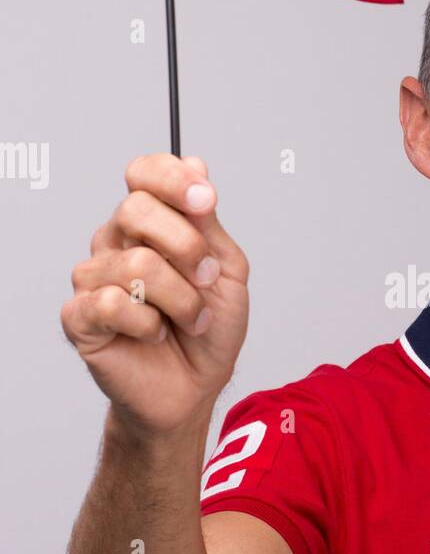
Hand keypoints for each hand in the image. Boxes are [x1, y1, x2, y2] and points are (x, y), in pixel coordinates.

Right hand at [61, 154, 249, 435]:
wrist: (194, 389)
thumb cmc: (208, 331)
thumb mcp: (226, 270)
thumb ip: (207, 222)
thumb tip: (195, 164)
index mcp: (149, 224)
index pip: (144, 173)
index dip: (174, 180)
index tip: (206, 201)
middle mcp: (115, 242)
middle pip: (136, 208)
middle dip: (187, 248)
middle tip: (205, 279)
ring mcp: (93, 278)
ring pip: (136, 263)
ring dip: (181, 299)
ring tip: (189, 320)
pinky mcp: (79, 317)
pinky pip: (112, 303)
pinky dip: (149, 324)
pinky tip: (155, 334)